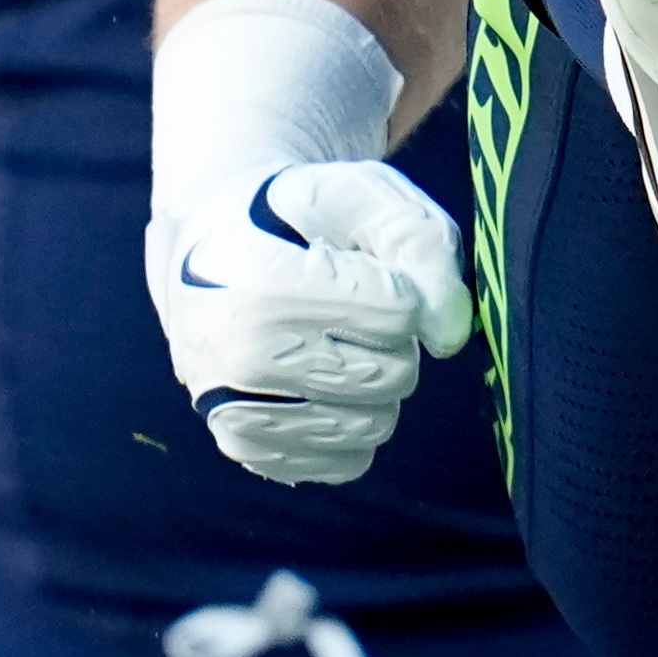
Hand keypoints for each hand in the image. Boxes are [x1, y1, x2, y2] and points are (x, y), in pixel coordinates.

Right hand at [148, 163, 471, 487]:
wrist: (207, 248)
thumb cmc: (291, 219)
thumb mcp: (357, 194)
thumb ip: (420, 242)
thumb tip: (450, 335)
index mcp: (254, 282)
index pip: (399, 313)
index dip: (403, 287)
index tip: (362, 268)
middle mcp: (235, 358)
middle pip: (392, 375)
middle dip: (393, 341)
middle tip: (349, 308)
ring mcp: (232, 413)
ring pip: (374, 425)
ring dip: (374, 385)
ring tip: (329, 341)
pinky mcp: (246, 451)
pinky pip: (347, 461)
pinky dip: (351, 424)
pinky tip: (317, 382)